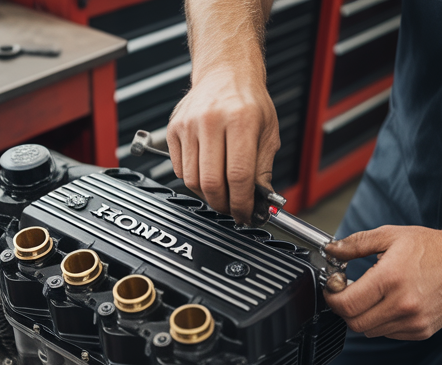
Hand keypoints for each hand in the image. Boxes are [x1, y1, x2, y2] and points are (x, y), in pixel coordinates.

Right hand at [167, 70, 279, 223]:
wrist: (225, 73)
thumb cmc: (249, 101)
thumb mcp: (268, 133)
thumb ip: (263, 170)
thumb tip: (260, 202)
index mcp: (241, 120)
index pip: (238, 175)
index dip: (241, 203)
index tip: (245, 213)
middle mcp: (211, 120)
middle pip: (211, 182)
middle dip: (223, 204)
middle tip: (232, 208)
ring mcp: (189, 124)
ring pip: (191, 179)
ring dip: (207, 195)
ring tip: (221, 192)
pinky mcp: (174, 129)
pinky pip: (178, 169)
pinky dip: (193, 179)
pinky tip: (206, 172)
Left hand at [323, 225, 441, 339]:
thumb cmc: (431, 248)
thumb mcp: (390, 236)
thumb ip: (356, 244)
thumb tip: (332, 250)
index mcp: (391, 278)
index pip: (346, 305)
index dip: (333, 298)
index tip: (335, 288)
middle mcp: (403, 304)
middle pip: (355, 323)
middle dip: (346, 309)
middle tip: (351, 292)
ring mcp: (414, 321)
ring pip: (370, 331)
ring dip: (365, 316)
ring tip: (376, 295)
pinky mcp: (422, 331)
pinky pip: (389, 334)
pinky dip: (383, 322)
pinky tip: (393, 303)